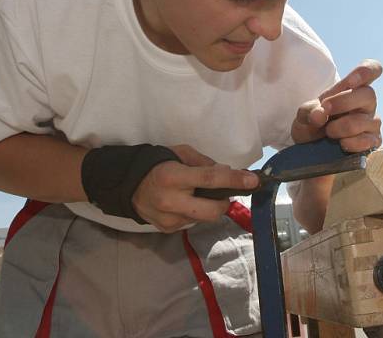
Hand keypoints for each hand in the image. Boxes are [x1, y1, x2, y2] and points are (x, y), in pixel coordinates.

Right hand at [131, 145, 258, 232]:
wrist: (128, 184)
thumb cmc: (158, 163)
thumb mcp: (181, 153)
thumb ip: (205, 163)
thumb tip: (228, 173)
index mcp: (174, 177)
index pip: (211, 179)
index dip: (234, 180)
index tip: (254, 180)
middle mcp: (171, 201)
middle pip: (213, 211)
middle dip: (224, 202)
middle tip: (222, 192)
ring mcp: (168, 219)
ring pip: (204, 218)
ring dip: (208, 207)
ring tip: (196, 195)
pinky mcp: (167, 229)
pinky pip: (192, 222)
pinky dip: (195, 213)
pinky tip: (185, 203)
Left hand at [291, 59, 382, 152]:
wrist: (310, 147)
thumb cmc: (313, 122)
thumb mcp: (305, 113)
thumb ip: (309, 110)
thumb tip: (319, 115)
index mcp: (353, 87)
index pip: (371, 70)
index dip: (366, 72)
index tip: (351, 82)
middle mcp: (366, 103)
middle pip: (368, 94)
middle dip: (344, 102)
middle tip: (325, 110)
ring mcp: (371, 122)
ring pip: (366, 120)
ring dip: (343, 126)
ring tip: (328, 132)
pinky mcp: (372, 141)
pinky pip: (370, 141)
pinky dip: (354, 143)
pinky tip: (342, 143)